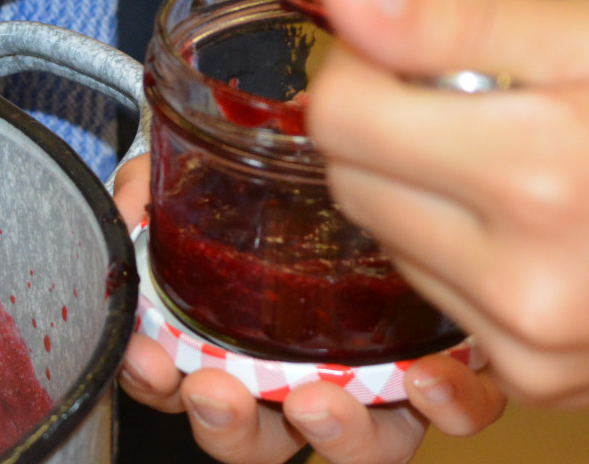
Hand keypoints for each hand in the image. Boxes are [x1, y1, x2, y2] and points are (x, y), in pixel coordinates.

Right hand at [109, 157, 505, 462]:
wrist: (390, 153)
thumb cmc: (288, 179)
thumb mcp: (209, 175)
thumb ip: (158, 190)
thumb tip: (129, 208)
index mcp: (239, 348)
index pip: (185, 387)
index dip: (160, 384)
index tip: (148, 358)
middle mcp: (307, 377)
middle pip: (263, 442)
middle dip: (229, 428)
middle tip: (213, 391)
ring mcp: (381, 382)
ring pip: (359, 447)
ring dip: (331, 434)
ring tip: (313, 401)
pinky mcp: (455, 368)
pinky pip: (459, 410)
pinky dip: (446, 405)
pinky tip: (425, 374)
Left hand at [307, 0, 588, 405]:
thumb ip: (460, 17)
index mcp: (543, 170)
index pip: (339, 116)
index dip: (359, 63)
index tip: (406, 42)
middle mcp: (521, 276)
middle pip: (350, 180)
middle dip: (383, 123)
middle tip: (469, 91)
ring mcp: (526, 344)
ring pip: (388, 240)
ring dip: (418, 189)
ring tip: (521, 156)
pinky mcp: (536, 384)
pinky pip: (439, 298)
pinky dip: (458, 251)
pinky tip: (537, 222)